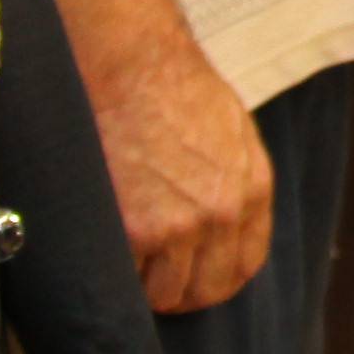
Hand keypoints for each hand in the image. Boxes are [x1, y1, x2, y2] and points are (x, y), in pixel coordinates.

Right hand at [92, 37, 272, 312]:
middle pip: (205, 290)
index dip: (214, 279)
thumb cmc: (170, 83)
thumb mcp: (230, 128)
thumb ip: (233, 178)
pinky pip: (124, 277)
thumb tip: (224, 219)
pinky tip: (102, 241)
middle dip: (178, 290)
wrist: (129, 61)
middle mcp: (222, 214)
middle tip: (148, 276)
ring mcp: (179, 226)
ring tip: (121, 254)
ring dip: (141, 282)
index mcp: (251, 189)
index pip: (243, 265)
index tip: (190, 277)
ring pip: (162, 292)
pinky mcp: (134, 231)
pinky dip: (111, 268)